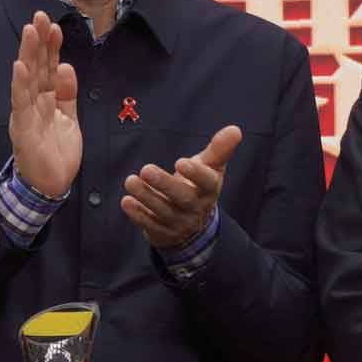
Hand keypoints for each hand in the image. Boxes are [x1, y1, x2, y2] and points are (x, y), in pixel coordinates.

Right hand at [6, 12, 84, 203]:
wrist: (49, 185)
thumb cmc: (56, 152)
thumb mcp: (69, 119)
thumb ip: (68, 94)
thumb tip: (67, 66)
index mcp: (46, 99)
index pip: (48, 68)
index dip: (51, 47)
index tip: (54, 25)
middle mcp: (33, 102)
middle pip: (36, 67)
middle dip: (38, 41)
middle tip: (40, 15)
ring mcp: (26, 113)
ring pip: (27, 79)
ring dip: (28, 54)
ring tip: (30, 31)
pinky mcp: (22, 128)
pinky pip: (20, 103)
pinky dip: (20, 84)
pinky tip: (20, 66)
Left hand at [119, 124, 242, 254]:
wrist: (193, 226)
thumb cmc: (199, 187)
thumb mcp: (211, 168)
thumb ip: (219, 149)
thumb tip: (236, 129)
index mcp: (209, 189)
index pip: (207, 182)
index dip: (195, 174)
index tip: (180, 162)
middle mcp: (195, 207)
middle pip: (182, 197)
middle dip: (164, 184)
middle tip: (146, 169)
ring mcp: (179, 222)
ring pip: (163, 211)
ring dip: (146, 196)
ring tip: (130, 181)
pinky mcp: (162, 232)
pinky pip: (150, 224)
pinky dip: (138, 214)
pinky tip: (126, 201)